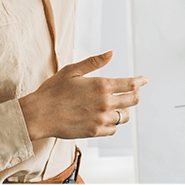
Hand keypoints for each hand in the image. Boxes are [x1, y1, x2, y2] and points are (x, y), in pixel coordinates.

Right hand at [17, 51, 146, 139]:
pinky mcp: (94, 132)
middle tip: (135, 92)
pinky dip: (114, 124)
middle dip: (136, 95)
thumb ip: (94, 62)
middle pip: (132, 101)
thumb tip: (112, 52)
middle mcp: (105, 103)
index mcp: (101, 86)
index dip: (140, 81)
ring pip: (124, 117)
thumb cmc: (53, 90)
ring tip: (120, 106)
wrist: (39, 115)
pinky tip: (108, 119)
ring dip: (124, 110)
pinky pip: (113, 130)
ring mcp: (100, 120)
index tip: (145, 80)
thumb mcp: (72, 70)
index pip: (130, 84)